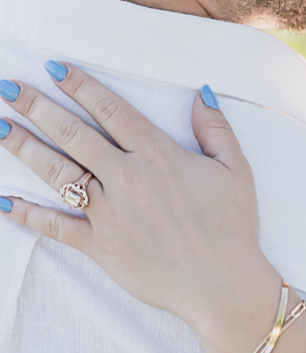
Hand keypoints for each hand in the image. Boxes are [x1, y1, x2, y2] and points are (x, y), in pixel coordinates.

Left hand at [0, 66, 274, 334]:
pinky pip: (57, 227)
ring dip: (25, 148)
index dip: (80, 86)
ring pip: (58, 173)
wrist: (223, 285)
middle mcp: (127, 179)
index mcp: (158, 156)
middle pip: (73, 134)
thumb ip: (215, 129)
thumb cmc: (232, 227)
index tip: (54, 67)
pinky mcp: (101, 246)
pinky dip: (29, 215)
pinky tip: (5, 202)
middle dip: (37, 107)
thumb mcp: (235, 170)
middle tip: (9, 87)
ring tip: (1, 127)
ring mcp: (110, 213)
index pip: (111, 110)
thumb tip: (201, 93)